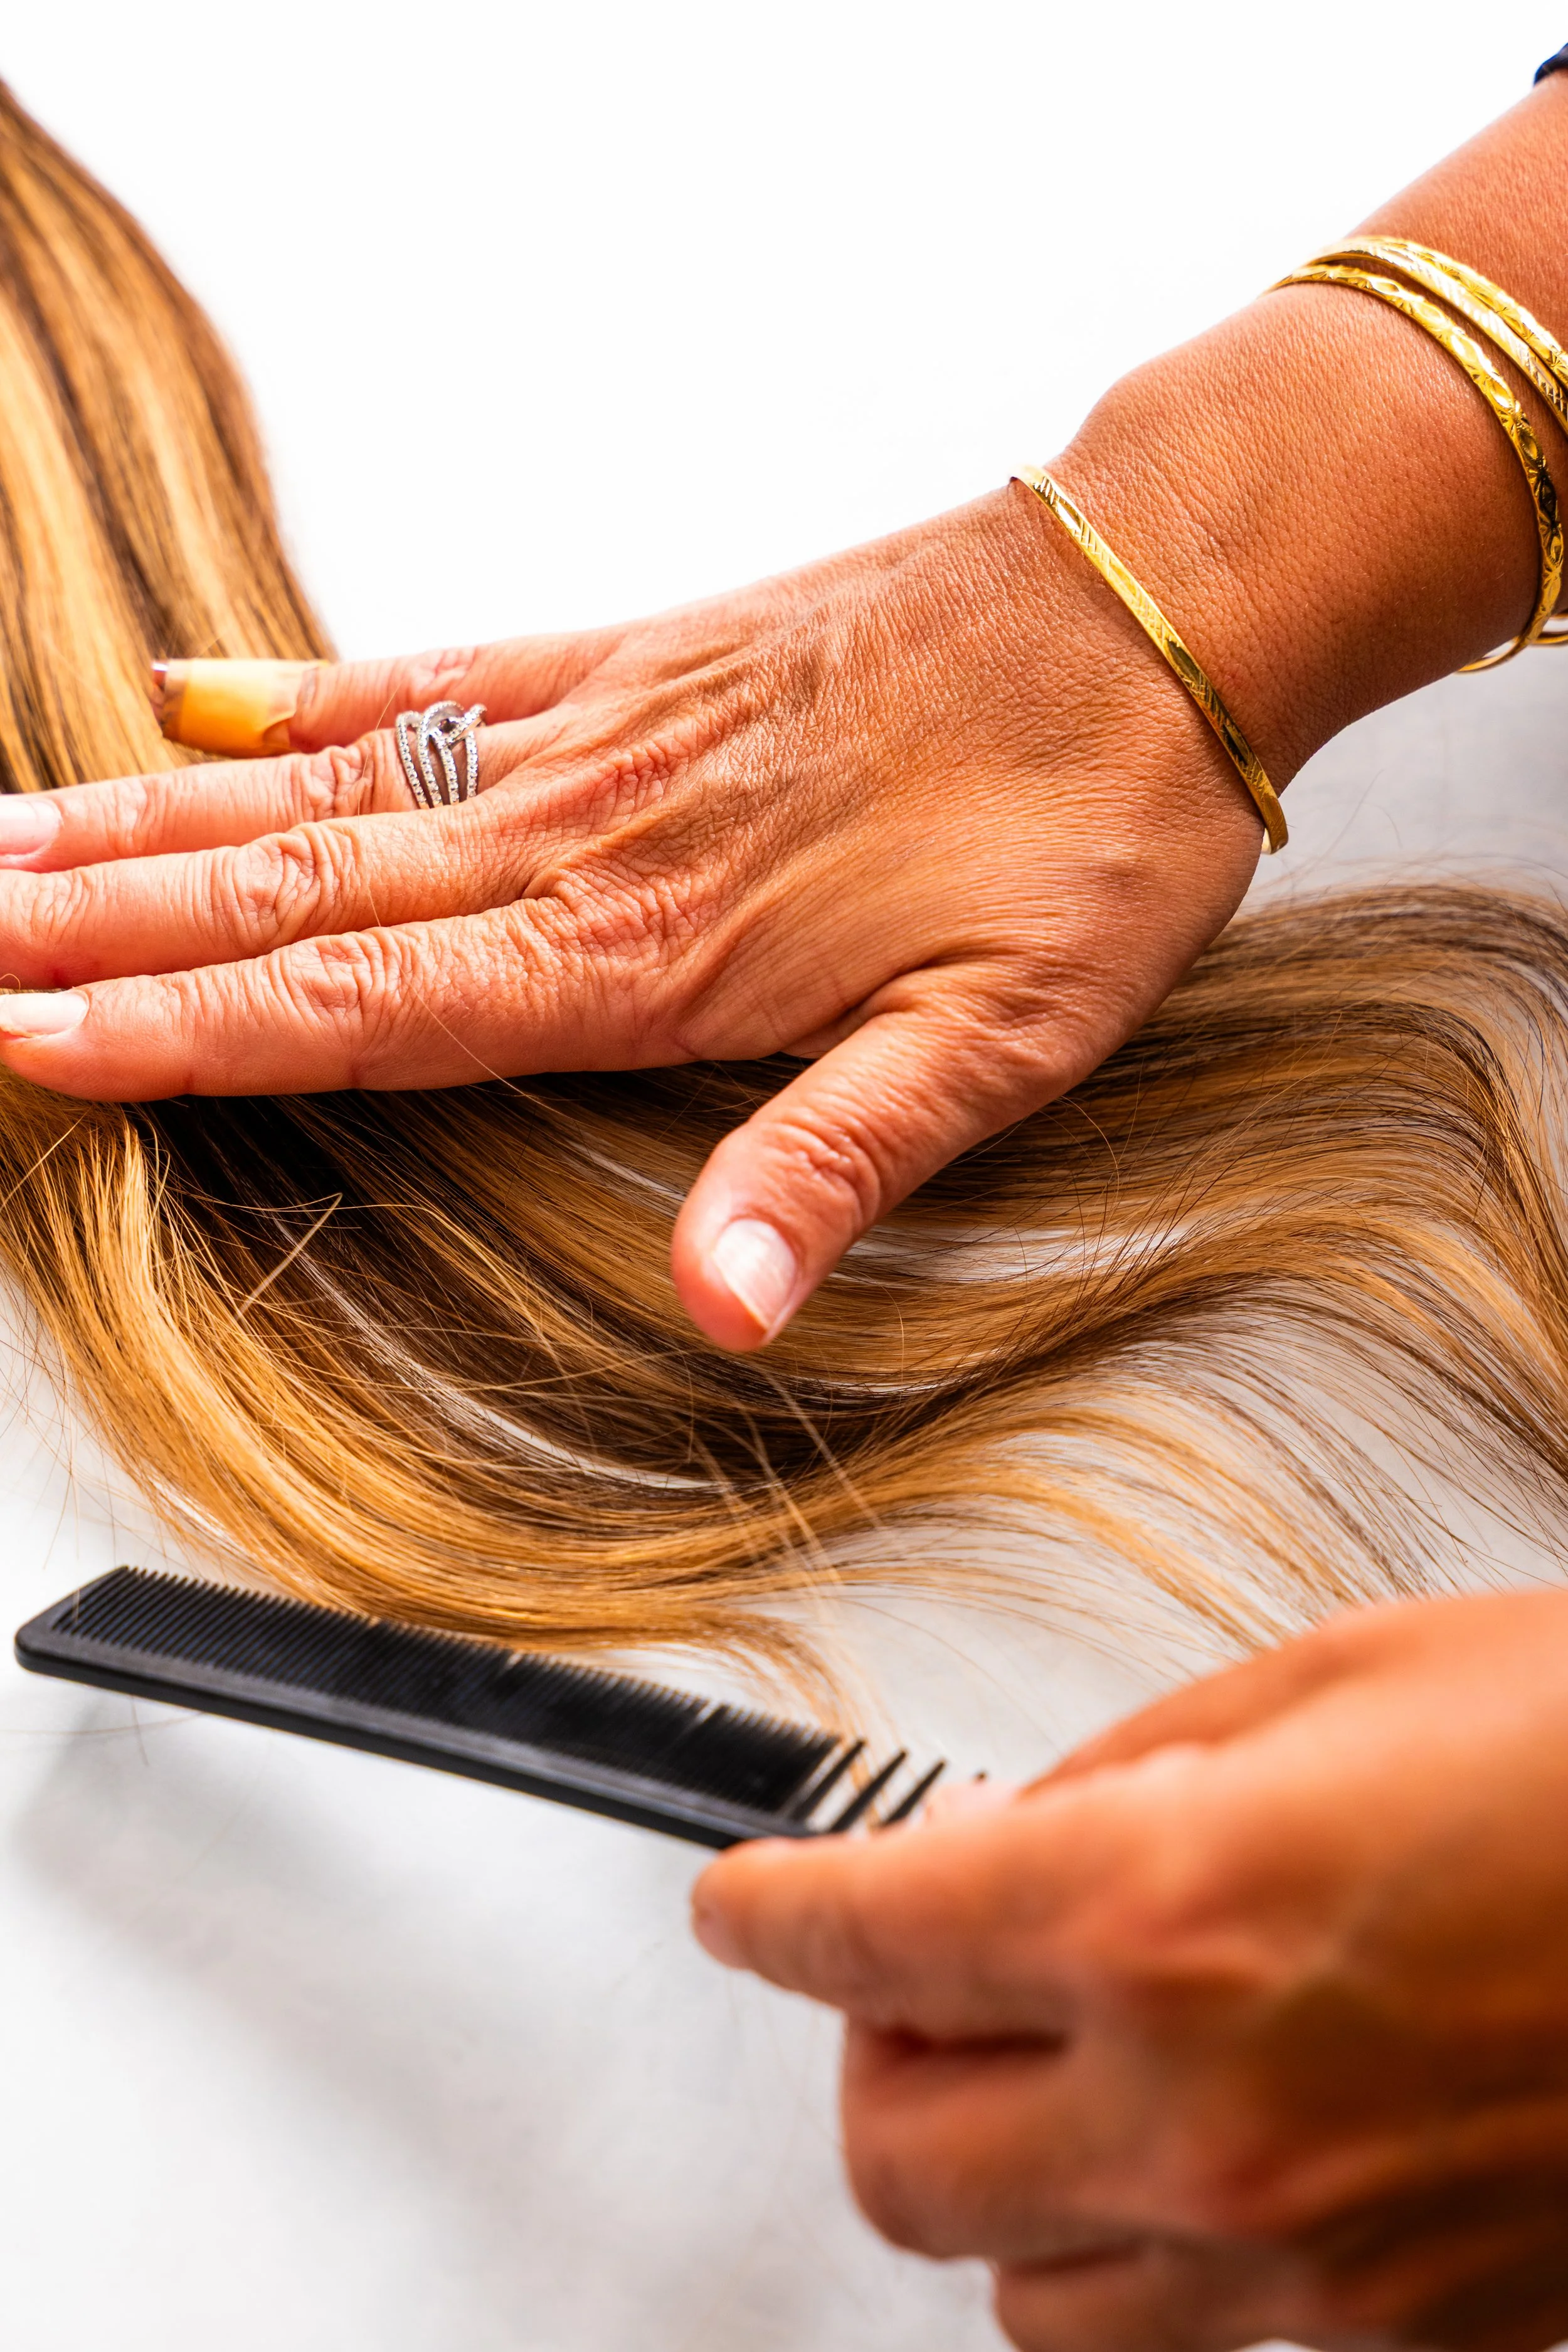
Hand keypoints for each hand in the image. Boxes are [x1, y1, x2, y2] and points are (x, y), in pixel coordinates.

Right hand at [0, 484, 1265, 1346]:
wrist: (1155, 608)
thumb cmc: (1085, 827)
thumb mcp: (999, 1042)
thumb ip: (831, 1166)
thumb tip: (719, 1304)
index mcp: (647, 949)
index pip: (358, 1006)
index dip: (178, 1028)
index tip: (31, 1032)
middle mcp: (586, 834)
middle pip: (294, 893)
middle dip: (104, 924)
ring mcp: (596, 732)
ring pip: (323, 790)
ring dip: (150, 821)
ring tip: (9, 840)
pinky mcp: (634, 660)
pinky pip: (431, 680)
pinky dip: (300, 693)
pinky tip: (198, 694)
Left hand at [693, 1593, 1567, 2351]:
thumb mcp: (1339, 1673)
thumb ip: (1132, 1766)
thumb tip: (1003, 1832)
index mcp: (1166, 1905)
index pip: (861, 1936)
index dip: (769, 1907)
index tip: (745, 1901)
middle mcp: (1213, 2109)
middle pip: (897, 2163)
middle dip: (876, 2058)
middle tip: (929, 1974)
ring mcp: (1316, 2258)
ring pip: (1024, 2296)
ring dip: (1007, 2179)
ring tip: (1070, 2070)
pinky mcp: (1418, 2339)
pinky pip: (1206, 2339)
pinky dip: (1165, 2251)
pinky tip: (1222, 2141)